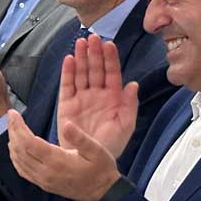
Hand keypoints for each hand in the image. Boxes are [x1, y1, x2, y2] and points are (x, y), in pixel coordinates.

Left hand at [6, 109, 121, 200]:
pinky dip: (15, 157)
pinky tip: (15, 147)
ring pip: (18, 160)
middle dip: (13, 131)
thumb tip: (66, 123)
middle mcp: (46, 172)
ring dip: (12, 142)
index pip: (28, 143)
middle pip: (20, 150)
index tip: (13, 113)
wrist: (103, 193)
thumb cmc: (101, 169)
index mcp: (57, 162)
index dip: (18, 127)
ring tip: (12, 127)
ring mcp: (43, 180)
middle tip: (11, 116)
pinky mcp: (43, 184)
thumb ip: (80, 138)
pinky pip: (22, 171)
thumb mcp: (97, 150)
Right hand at [57, 35, 138, 158]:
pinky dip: (68, 72)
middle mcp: (97, 94)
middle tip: (93, 37)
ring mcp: (81, 98)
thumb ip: (130, 105)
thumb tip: (133, 84)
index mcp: (113, 98)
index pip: (112, 74)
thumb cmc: (109, 146)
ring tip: (81, 42)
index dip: (111, 59)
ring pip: (81, 73)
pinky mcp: (66, 104)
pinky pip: (67, 84)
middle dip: (95, 53)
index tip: (109, 44)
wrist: (88, 162)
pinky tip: (69, 59)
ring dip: (81, 57)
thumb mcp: (125, 127)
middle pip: (95, 69)